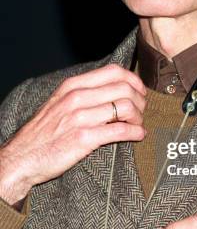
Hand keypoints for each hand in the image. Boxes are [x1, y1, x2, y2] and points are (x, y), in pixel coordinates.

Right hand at [0, 63, 145, 204]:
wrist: (22, 157)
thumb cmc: (43, 132)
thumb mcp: (59, 102)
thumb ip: (83, 93)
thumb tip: (113, 89)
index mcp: (72, 86)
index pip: (113, 72)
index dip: (134, 80)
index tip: (140, 91)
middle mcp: (77, 98)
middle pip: (124, 88)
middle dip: (140, 100)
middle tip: (141, 111)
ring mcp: (80, 117)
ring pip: (125, 107)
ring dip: (138, 117)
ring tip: (137, 124)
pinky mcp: (84, 138)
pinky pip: (120, 130)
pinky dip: (135, 132)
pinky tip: (138, 135)